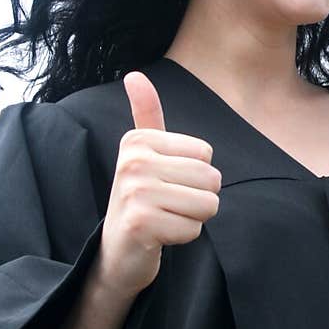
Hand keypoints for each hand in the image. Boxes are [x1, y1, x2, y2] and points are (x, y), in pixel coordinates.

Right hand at [98, 71, 221, 297]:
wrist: (117, 253)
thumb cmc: (140, 200)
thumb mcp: (143, 154)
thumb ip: (146, 114)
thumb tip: (135, 74)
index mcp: (138, 141)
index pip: (206, 155)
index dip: (195, 176)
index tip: (164, 184)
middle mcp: (133, 162)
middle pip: (211, 178)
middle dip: (198, 199)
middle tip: (167, 206)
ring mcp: (135, 192)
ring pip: (207, 204)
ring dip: (191, 219)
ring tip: (164, 219)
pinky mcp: (141, 223)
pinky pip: (193, 229)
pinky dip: (182, 238)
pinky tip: (159, 237)